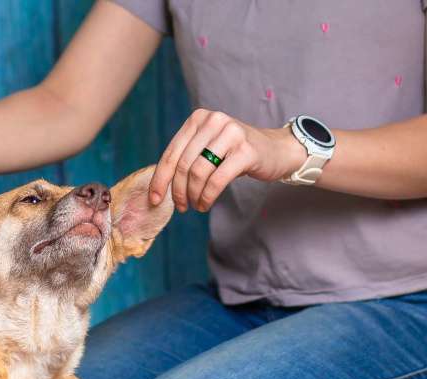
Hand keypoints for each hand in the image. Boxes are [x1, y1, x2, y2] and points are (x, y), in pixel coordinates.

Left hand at [148, 109, 305, 211]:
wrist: (276, 150)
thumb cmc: (235, 153)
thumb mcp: (207, 148)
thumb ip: (186, 158)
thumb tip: (158, 187)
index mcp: (198, 118)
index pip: (171, 153)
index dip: (160, 179)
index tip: (154, 199)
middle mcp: (214, 121)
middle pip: (183, 165)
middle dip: (178, 191)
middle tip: (181, 207)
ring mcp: (231, 134)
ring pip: (198, 173)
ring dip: (193, 195)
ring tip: (195, 205)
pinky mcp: (246, 151)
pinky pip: (216, 180)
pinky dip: (207, 197)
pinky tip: (205, 204)